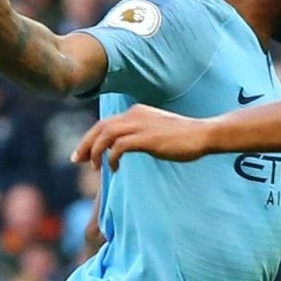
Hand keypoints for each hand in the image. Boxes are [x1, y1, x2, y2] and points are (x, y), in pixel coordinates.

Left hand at [71, 106, 214, 169]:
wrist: (203, 134)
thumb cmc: (184, 138)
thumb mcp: (157, 131)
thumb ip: (140, 135)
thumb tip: (126, 147)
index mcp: (136, 112)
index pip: (106, 123)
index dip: (91, 138)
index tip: (84, 154)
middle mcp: (135, 115)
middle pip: (100, 127)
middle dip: (86, 144)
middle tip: (77, 160)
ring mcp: (140, 125)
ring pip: (105, 135)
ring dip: (96, 151)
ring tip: (95, 167)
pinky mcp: (146, 138)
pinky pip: (118, 147)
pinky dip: (112, 158)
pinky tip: (114, 168)